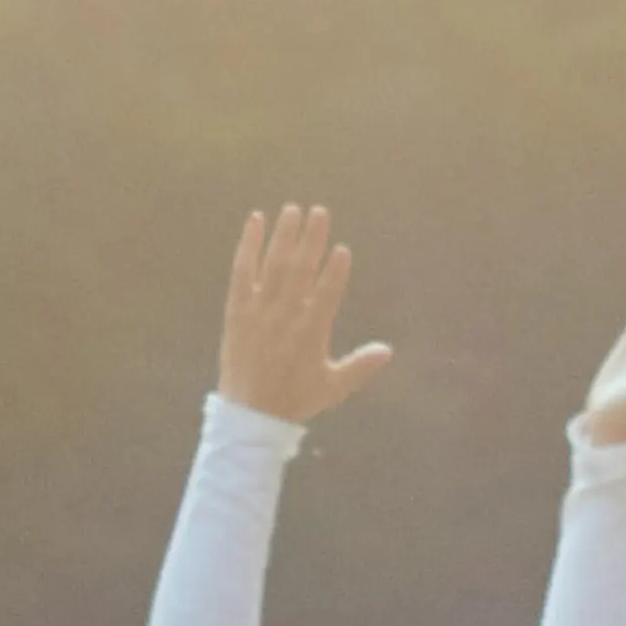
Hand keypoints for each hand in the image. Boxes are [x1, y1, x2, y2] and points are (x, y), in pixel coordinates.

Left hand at [217, 208, 392, 426]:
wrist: (250, 414)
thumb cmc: (294, 400)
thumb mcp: (332, 387)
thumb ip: (360, 366)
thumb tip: (388, 351)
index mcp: (310, 335)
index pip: (326, 296)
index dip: (335, 272)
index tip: (342, 250)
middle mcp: (284, 318)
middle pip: (300, 271)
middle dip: (311, 240)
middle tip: (319, 212)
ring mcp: (259, 311)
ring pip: (273, 265)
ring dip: (284, 235)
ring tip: (293, 210)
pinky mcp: (238, 309)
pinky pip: (242, 271)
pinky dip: (248, 245)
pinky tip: (256, 221)